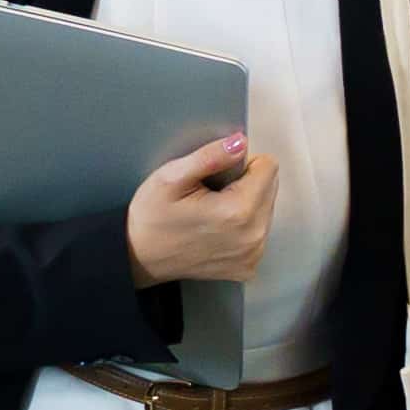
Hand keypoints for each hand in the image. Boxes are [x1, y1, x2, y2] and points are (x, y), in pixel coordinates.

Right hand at [127, 132, 277, 286]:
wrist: (138, 257)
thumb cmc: (151, 217)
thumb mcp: (171, 177)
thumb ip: (210, 156)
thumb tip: (240, 142)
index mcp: (239, 212)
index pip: (269, 167)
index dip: (242, 164)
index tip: (217, 176)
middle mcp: (253, 238)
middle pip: (270, 188)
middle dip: (245, 184)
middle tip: (210, 195)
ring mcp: (252, 256)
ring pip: (266, 209)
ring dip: (245, 205)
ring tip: (211, 212)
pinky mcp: (247, 267)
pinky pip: (258, 232)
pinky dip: (242, 227)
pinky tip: (215, 230)